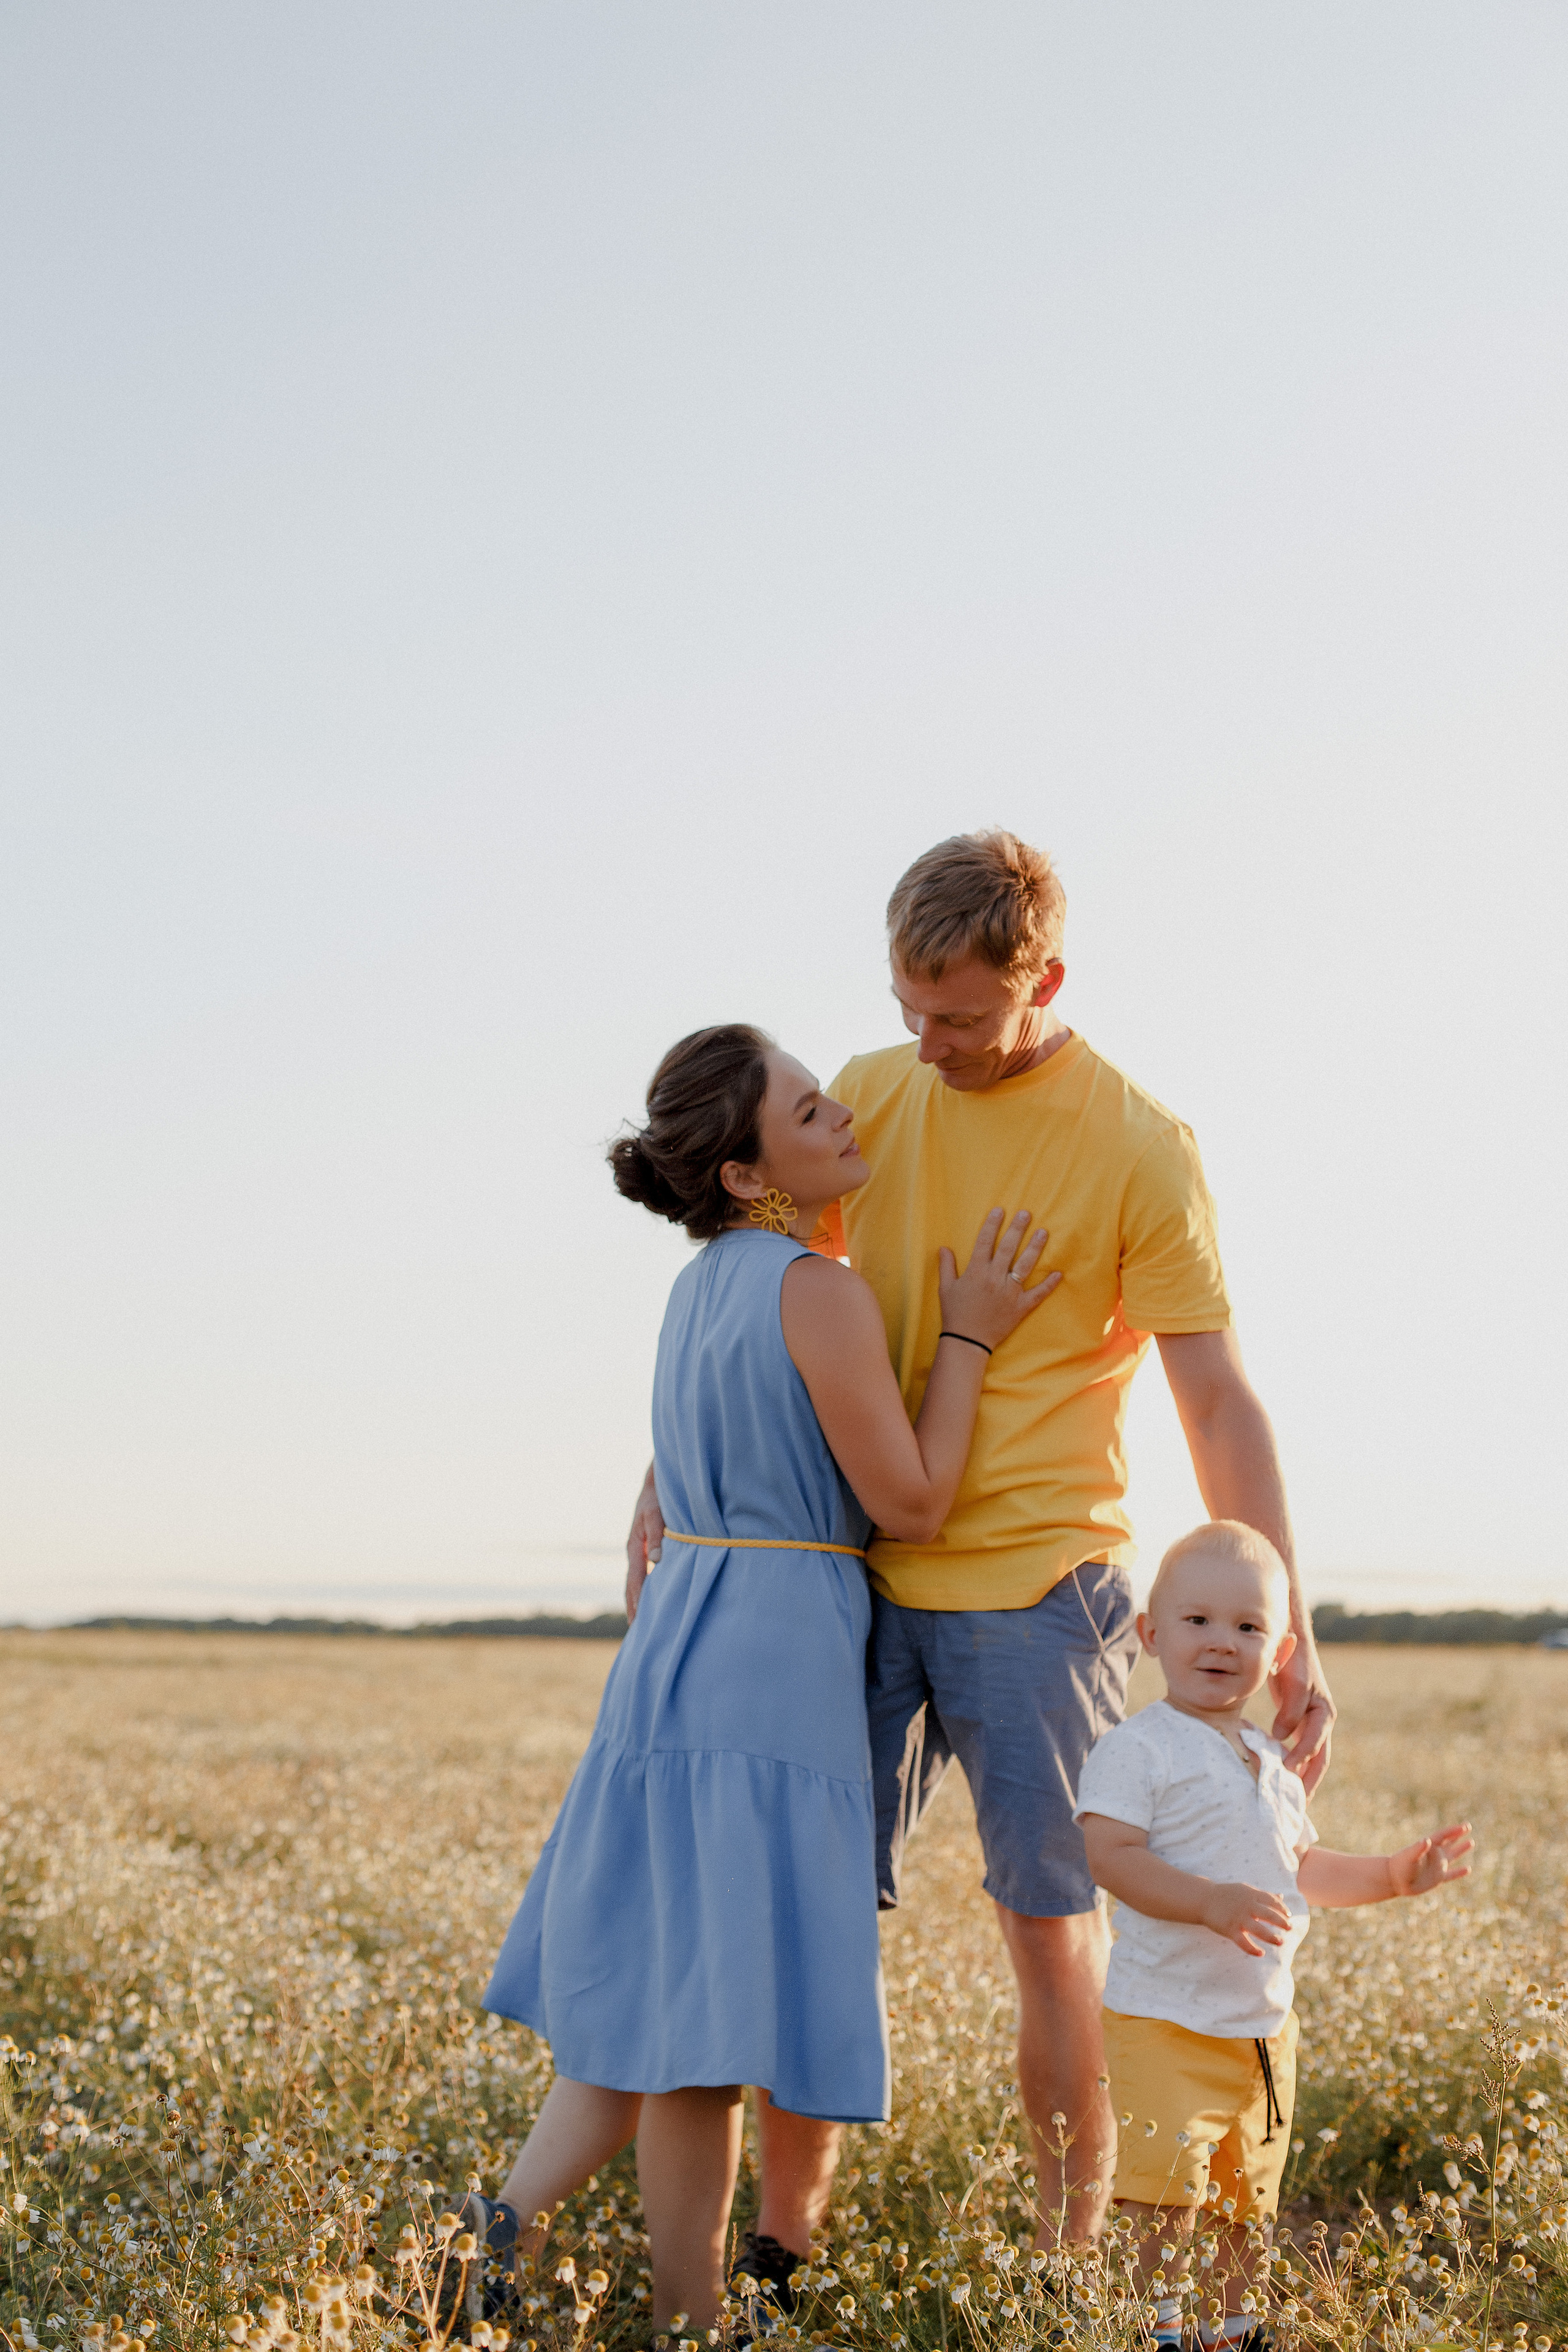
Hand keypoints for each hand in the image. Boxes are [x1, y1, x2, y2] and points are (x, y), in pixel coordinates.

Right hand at [625, 1461, 663, 1623]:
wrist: (656, 1484)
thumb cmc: (657, 1498)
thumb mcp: (656, 1513)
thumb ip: (656, 1535)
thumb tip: (656, 1560)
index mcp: (635, 1546)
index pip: (635, 1579)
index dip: (637, 1600)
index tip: (639, 1620)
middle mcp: (635, 1552)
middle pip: (631, 1586)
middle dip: (633, 1608)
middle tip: (636, 1634)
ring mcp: (639, 1552)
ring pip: (636, 1583)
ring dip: (637, 1603)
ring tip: (640, 1626)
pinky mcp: (647, 1551)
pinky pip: (643, 1576)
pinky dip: (645, 1591)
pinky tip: (652, 1602)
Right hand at [937, 1209, 1061, 1353]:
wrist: (967, 1341)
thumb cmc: (955, 1313)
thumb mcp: (945, 1288)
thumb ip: (946, 1267)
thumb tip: (944, 1248)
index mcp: (976, 1272)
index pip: (985, 1242)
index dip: (992, 1225)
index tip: (1000, 1210)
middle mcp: (994, 1279)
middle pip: (1008, 1248)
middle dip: (1017, 1229)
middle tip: (1026, 1214)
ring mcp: (1009, 1293)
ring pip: (1025, 1266)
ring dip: (1035, 1248)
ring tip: (1043, 1232)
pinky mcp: (1020, 1307)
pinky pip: (1038, 1294)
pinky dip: (1049, 1284)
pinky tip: (1059, 1273)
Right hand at [1200, 1879, 1293, 1955]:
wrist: (1204, 1899)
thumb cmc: (1227, 1895)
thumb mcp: (1246, 1891)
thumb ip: (1264, 1895)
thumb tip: (1282, 1897)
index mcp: (1251, 1895)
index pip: (1271, 1901)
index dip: (1282, 1908)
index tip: (1288, 1916)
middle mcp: (1246, 1906)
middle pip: (1269, 1915)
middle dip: (1281, 1922)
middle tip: (1290, 1928)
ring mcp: (1238, 1919)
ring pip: (1259, 1930)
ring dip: (1272, 1937)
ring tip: (1280, 1942)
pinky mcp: (1230, 1930)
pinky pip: (1244, 1943)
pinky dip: (1253, 1950)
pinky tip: (1261, 1953)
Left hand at [1270, 1631, 1335, 1796]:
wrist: (1292, 1645)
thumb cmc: (1294, 1663)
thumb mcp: (1294, 1684)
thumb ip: (1290, 1712)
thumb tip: (1281, 1738)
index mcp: (1324, 1714)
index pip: (1314, 1747)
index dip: (1300, 1762)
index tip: (1285, 1776)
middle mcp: (1322, 1723)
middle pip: (1319, 1761)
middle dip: (1308, 1785)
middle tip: (1297, 1808)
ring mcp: (1314, 1724)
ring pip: (1311, 1759)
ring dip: (1303, 1780)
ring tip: (1292, 1802)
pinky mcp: (1302, 1723)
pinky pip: (1301, 1751)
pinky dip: (1294, 1766)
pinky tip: (1284, 1779)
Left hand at [1388, 1823, 1473, 1898]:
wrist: (1394, 1881)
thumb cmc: (1400, 1866)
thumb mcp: (1409, 1856)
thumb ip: (1418, 1848)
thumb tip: (1426, 1840)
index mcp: (1428, 1847)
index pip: (1444, 1836)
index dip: (1454, 1831)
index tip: (1464, 1826)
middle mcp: (1434, 1855)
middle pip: (1449, 1842)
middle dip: (1458, 1834)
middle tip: (1468, 1825)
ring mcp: (1437, 1866)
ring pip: (1453, 1856)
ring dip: (1461, 1849)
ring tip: (1471, 1842)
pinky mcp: (1437, 1878)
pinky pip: (1452, 1874)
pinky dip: (1460, 1872)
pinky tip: (1468, 1869)